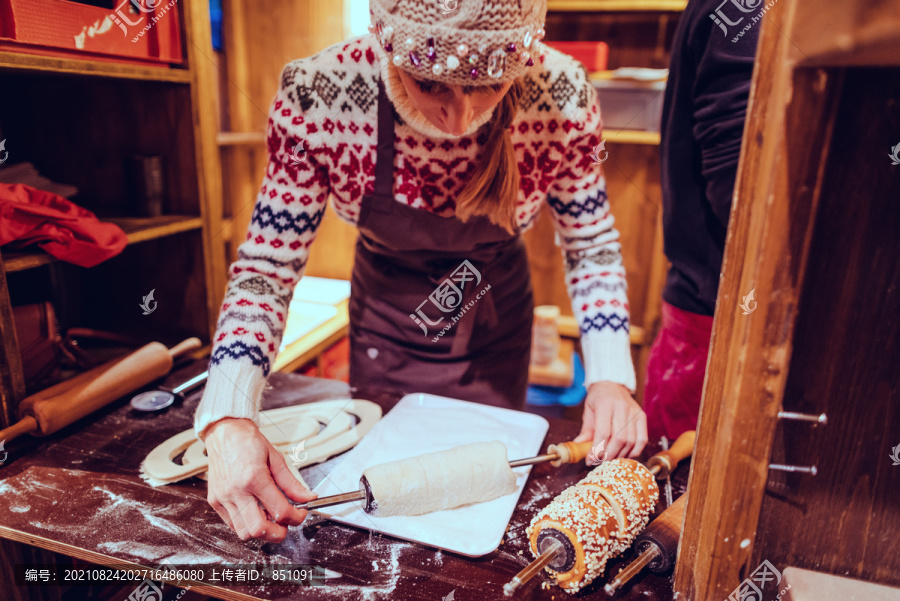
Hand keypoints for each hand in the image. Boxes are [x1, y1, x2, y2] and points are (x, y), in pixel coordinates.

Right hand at [204, 418, 316, 541]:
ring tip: (269, 516)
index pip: (280, 511)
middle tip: (286, 523)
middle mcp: (236, 491)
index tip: (300, 514)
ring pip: (244, 533)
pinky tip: (255, 512)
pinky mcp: (215, 501)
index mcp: (254, 478)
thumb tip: (307, 497)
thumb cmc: (248, 442)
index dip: (296, 517)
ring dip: (261, 531)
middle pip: (259, 530)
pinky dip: (247, 525)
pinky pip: (232, 525)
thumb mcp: (276, 458)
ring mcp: (223, 498)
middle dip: (278, 532)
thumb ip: (291, 483)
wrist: (224, 432)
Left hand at [574, 381, 647, 462]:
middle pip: (619, 439)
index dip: (596, 449)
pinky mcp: (642, 417)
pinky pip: (642, 439)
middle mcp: (622, 407)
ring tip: (610, 459)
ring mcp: (634, 412)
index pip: (602, 432)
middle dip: (608, 455)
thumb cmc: (598, 398)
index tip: (590, 459)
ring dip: (620, 455)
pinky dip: (634, 451)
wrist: (612, 384)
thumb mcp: (588, 411)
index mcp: (605, 404)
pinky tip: (624, 454)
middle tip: (599, 461)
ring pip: (631, 441)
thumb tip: (579, 447)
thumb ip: (585, 430)